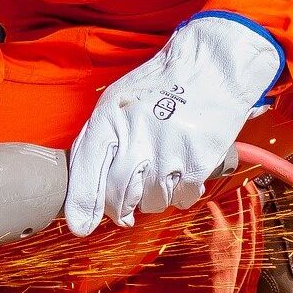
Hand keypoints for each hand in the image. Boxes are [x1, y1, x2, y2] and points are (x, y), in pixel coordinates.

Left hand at [64, 13, 283, 236]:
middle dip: (120, 209)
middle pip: (120, 195)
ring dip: (154, 197)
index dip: (82, 205)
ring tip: (160, 171)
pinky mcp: (199, 160)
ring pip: (152, 201)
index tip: (81, 225)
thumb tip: (86, 188)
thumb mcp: (117, 101)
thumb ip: (99, 139)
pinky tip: (181, 172)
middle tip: (126, 208)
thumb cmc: (159, 86)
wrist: (211, 67)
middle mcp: (137, 135)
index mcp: (110, 118)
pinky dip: (181, 194)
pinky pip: (182, 199)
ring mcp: (169, 149)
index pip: (88, 170)